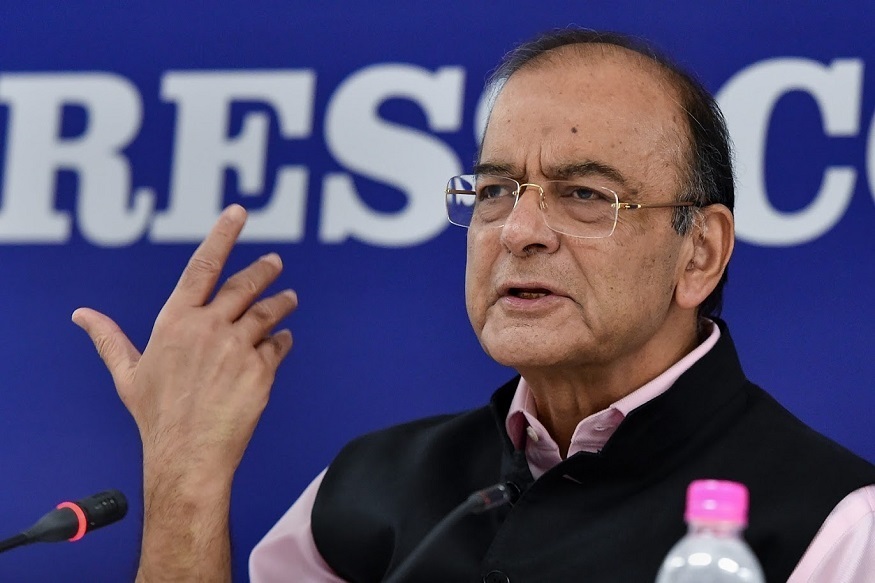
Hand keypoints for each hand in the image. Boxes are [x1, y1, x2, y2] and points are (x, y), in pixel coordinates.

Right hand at [72, 204, 296, 488]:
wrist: (188, 453)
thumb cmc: (156, 415)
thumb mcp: (128, 373)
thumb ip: (109, 338)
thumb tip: (81, 315)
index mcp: (176, 322)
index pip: (203, 266)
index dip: (222, 235)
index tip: (238, 213)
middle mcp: (209, 328)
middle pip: (244, 285)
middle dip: (264, 270)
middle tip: (275, 263)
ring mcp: (238, 348)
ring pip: (268, 313)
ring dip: (281, 303)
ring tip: (289, 300)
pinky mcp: (261, 370)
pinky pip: (278, 346)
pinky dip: (282, 341)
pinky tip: (284, 341)